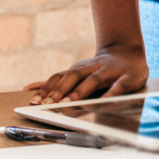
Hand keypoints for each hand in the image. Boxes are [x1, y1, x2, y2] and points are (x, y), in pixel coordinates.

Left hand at [25, 43, 147, 103]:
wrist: (129, 53)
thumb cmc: (100, 69)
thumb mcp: (77, 73)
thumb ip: (57, 82)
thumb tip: (29, 88)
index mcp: (79, 70)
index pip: (59, 77)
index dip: (46, 88)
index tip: (33, 101)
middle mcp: (92, 68)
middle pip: (73, 77)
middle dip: (59, 90)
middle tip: (47, 104)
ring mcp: (110, 71)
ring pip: (93, 80)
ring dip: (79, 92)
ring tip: (67, 104)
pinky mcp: (128, 77)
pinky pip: (119, 85)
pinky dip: (111, 93)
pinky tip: (104, 101)